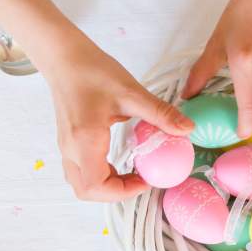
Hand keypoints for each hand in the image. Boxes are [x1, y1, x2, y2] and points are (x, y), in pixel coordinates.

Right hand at [38, 37, 192, 200]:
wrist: (63, 57)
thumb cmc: (92, 70)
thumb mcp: (131, 92)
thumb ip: (160, 113)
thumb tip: (188, 129)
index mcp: (85, 139)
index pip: (96, 186)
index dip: (122, 192)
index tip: (146, 179)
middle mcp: (71, 148)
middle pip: (86, 191)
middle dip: (115, 193)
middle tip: (140, 180)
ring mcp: (66, 146)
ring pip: (81, 184)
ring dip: (106, 186)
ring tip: (132, 171)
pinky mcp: (68, 142)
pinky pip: (80, 171)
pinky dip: (100, 175)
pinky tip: (119, 160)